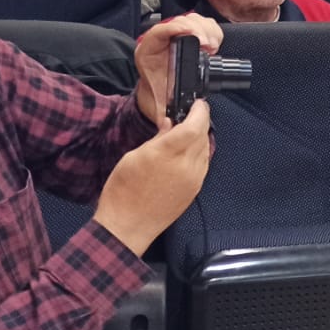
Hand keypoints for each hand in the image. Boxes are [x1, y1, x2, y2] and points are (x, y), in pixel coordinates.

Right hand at [93, 100, 212, 255]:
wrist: (128, 226)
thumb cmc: (123, 192)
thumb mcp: (133, 157)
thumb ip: (157, 138)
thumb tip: (169, 124)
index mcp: (166, 154)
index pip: (194, 126)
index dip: (199, 111)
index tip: (197, 104)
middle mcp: (185, 166)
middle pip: (203, 135)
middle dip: (199, 122)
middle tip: (189, 115)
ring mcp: (193, 179)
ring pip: (206, 149)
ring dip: (200, 137)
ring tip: (186, 133)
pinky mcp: (195, 189)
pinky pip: (204, 164)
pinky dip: (199, 153)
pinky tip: (187, 152)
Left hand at [134, 13, 224, 125]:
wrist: (158, 95)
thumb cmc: (158, 97)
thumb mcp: (158, 105)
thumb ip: (163, 114)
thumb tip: (170, 122)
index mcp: (149, 53)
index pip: (159, 31)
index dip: (174, 28)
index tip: (191, 35)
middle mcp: (162, 41)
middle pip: (181, 21)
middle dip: (198, 29)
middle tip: (207, 45)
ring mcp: (178, 36)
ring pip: (194, 20)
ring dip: (207, 30)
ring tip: (213, 46)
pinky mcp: (191, 37)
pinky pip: (204, 25)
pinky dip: (213, 32)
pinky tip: (215, 45)